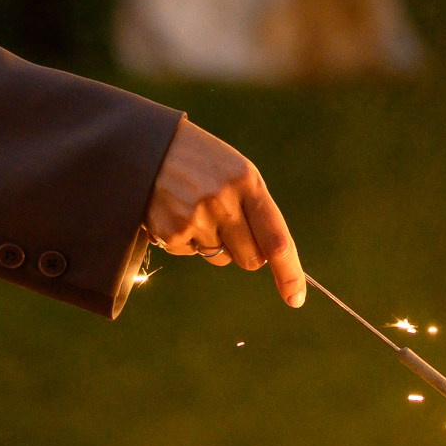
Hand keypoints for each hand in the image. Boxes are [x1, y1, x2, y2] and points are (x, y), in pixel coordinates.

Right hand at [142, 117, 304, 306]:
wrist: (149, 146)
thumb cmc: (203, 162)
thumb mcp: (237, 172)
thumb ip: (255, 209)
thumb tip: (266, 258)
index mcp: (247, 182)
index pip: (276, 239)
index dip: (289, 274)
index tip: (296, 298)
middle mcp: (223, 201)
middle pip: (251, 259)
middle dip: (246, 251)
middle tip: (229, 224)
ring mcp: (195, 218)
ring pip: (220, 258)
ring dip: (214, 242)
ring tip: (196, 208)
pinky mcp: (170, 232)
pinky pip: (192, 253)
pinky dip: (188, 239)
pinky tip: (178, 211)